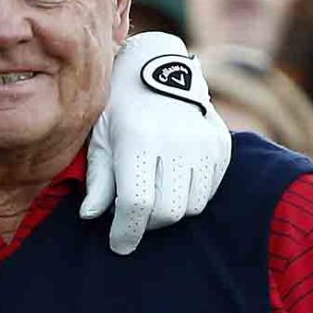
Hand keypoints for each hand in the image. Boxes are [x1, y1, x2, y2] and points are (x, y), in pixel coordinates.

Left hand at [79, 32, 230, 254]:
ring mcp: (204, 142)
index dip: (126, 231)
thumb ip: (98, 179)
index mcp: (139, 139)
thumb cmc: (119, 106)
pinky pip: (209, 190)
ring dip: (170, 211)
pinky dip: (190, 196)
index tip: (118, 244)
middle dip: (147, 224)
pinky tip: (172, 183)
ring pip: (192, 206)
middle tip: (132, 218)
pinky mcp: (222, 144)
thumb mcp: (100, 137)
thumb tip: (90, 217)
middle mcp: (176, 141)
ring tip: (151, 198)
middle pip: (168, 211)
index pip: (137, 203)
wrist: (157, 67)